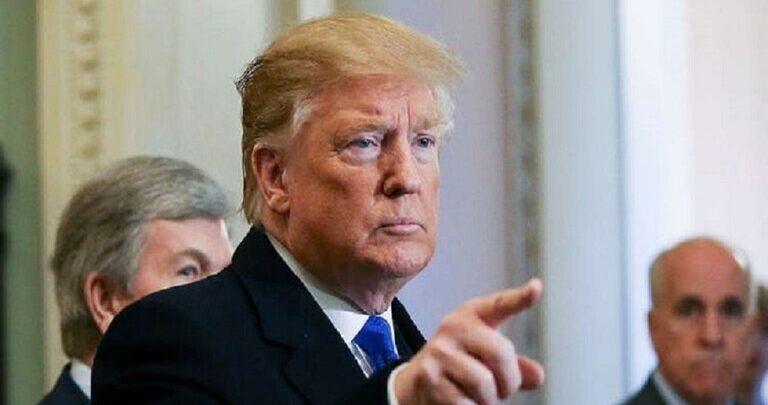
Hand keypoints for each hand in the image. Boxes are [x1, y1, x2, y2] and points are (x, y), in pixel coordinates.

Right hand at [394, 278, 543, 403]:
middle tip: (502, 390)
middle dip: (509, 381)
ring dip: (488, 401)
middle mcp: (453, 328)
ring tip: (477, 397)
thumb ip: (513, 365)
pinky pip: (465, 402)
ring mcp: (438, 351)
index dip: (519, 298)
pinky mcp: (428, 377)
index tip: (536, 288)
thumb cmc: (458, 367)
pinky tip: (459, 400)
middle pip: (500, 353)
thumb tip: (537, 375)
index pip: (498, 305)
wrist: (416, 384)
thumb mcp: (485, 358)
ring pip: (484, 384)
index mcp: (471, 316)